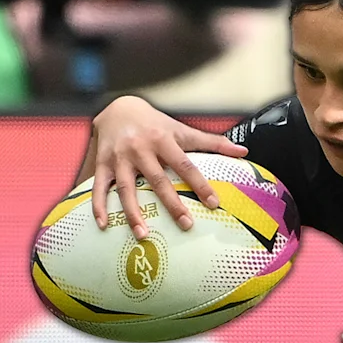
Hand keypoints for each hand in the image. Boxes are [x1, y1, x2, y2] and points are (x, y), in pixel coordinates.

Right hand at [89, 95, 247, 237]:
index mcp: (164, 140)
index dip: (200, 184)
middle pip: (158, 179)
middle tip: (186, 225)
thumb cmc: (156, 124)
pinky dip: (98, 206)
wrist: (118, 108)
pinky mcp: (102, 164)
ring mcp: (120, 158)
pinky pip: (98, 187)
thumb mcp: (183, 130)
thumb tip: (244, 151)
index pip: (186, 165)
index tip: (214, 203)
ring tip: (144, 235)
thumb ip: (213, 142)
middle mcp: (141, 149)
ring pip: (126, 188)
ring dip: (133, 212)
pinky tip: (103, 226)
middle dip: (171, 203)